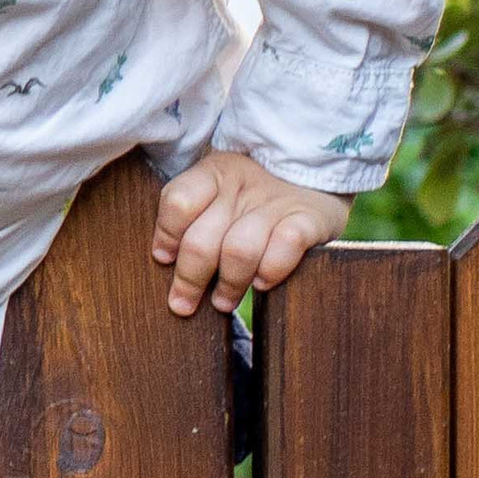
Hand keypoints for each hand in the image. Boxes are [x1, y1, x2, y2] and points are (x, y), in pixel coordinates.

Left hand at [151, 148, 347, 316]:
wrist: (314, 173)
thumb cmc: (253, 196)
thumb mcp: (221, 192)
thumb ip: (194, 218)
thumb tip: (164, 260)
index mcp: (214, 174)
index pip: (178, 201)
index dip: (166, 235)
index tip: (164, 259)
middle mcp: (242, 185)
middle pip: (202, 240)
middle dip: (189, 279)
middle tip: (184, 304)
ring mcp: (277, 202)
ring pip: (239, 251)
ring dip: (228, 284)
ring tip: (223, 302)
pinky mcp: (310, 218)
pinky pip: (284, 248)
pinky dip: (270, 271)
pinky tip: (262, 283)